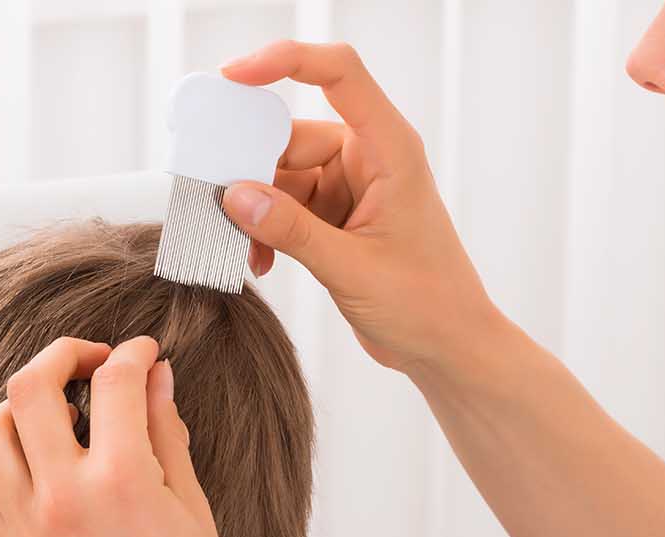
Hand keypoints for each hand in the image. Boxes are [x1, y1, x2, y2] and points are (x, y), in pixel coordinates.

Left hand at [0, 335, 257, 536]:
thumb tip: (154, 376)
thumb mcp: (192, 506)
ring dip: (19, 409)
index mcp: (124, 481)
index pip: (115, 382)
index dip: (134, 354)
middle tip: (90, 360)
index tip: (143, 353)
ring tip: (55, 415)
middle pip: (30, 387)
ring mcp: (27, 532)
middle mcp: (64, 500)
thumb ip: (165, 433)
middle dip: (61, 355)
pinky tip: (32, 467)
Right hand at [219, 40, 502, 375]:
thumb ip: (293, 231)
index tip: (233, 76)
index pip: (338, 74)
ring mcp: (350, 187)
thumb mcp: (353, 268)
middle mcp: (369, 158)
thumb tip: (235, 196)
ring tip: (245, 250)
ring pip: (281, 175)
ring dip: (255, 210)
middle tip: (216, 199)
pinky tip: (260, 262)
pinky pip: (285, 207)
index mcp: (390, 149)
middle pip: (291, 135)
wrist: (448, 348)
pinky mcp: (336, 218)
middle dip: (250, 167)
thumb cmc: (427, 304)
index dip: (285, 59)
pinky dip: (267, 230)